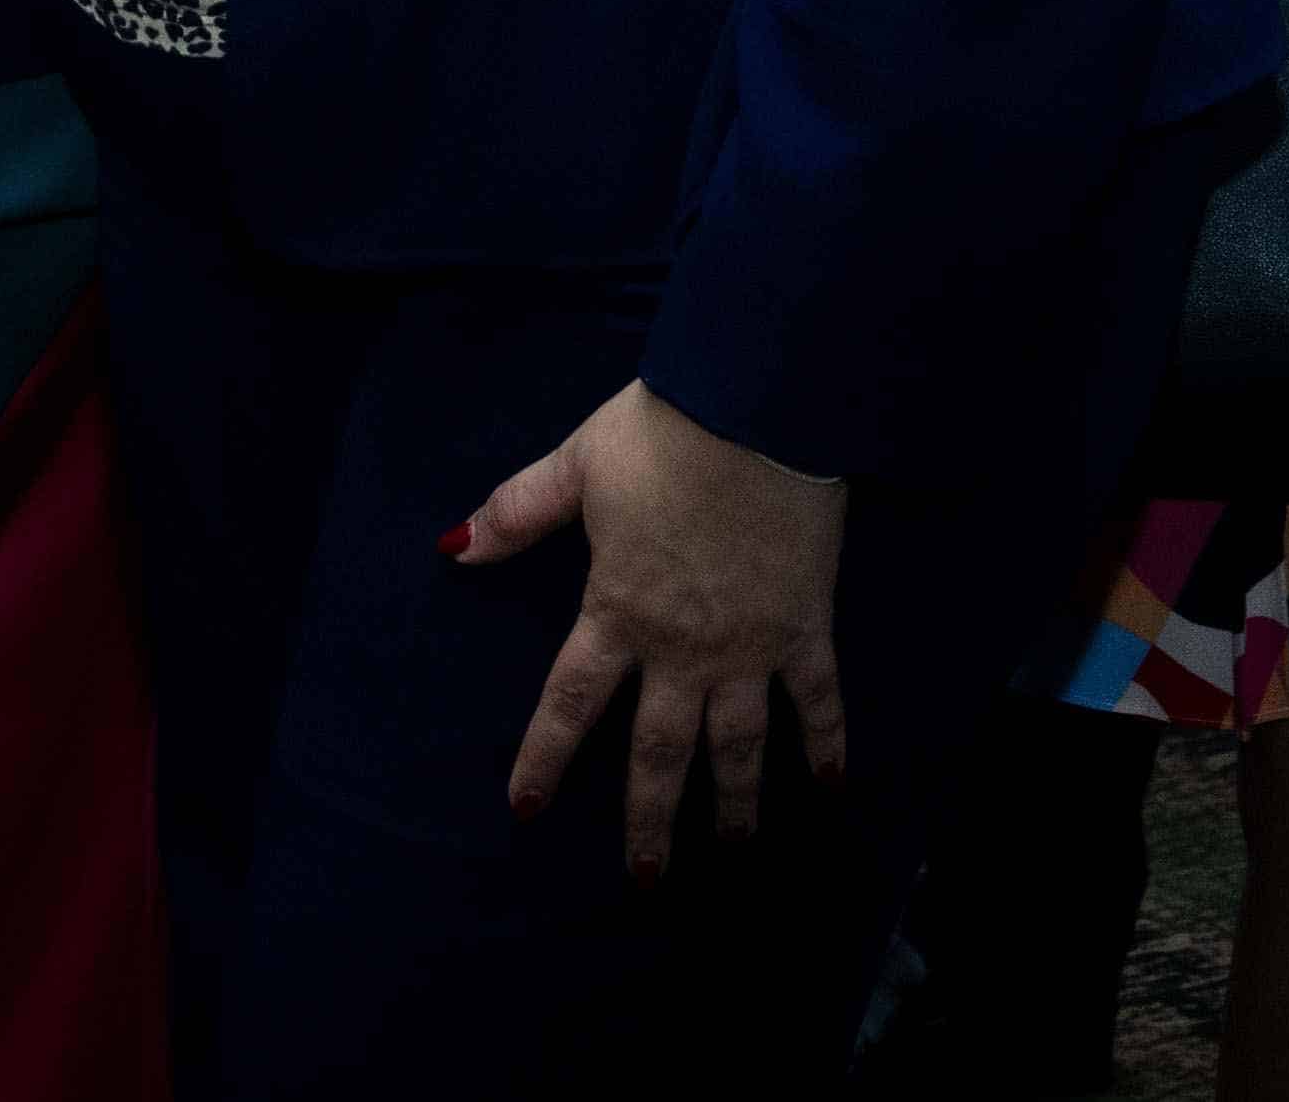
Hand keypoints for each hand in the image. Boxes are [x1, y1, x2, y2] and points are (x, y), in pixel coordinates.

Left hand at [458, 379, 847, 876]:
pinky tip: (833, 787)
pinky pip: (819, 700)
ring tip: (735, 851)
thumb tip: (455, 548)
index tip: (525, 808)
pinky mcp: (806, 629)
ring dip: (736, 802)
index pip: (571, 701)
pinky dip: (829, 744)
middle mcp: (681, 647)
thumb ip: (517, 513)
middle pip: (660, 750)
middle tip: (647, 877)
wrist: (757, 411)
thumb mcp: (574, 465)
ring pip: (740, 744)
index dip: (546, 756)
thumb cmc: (661, 434)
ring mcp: (748, 646)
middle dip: (650, 818)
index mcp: (617, 610)